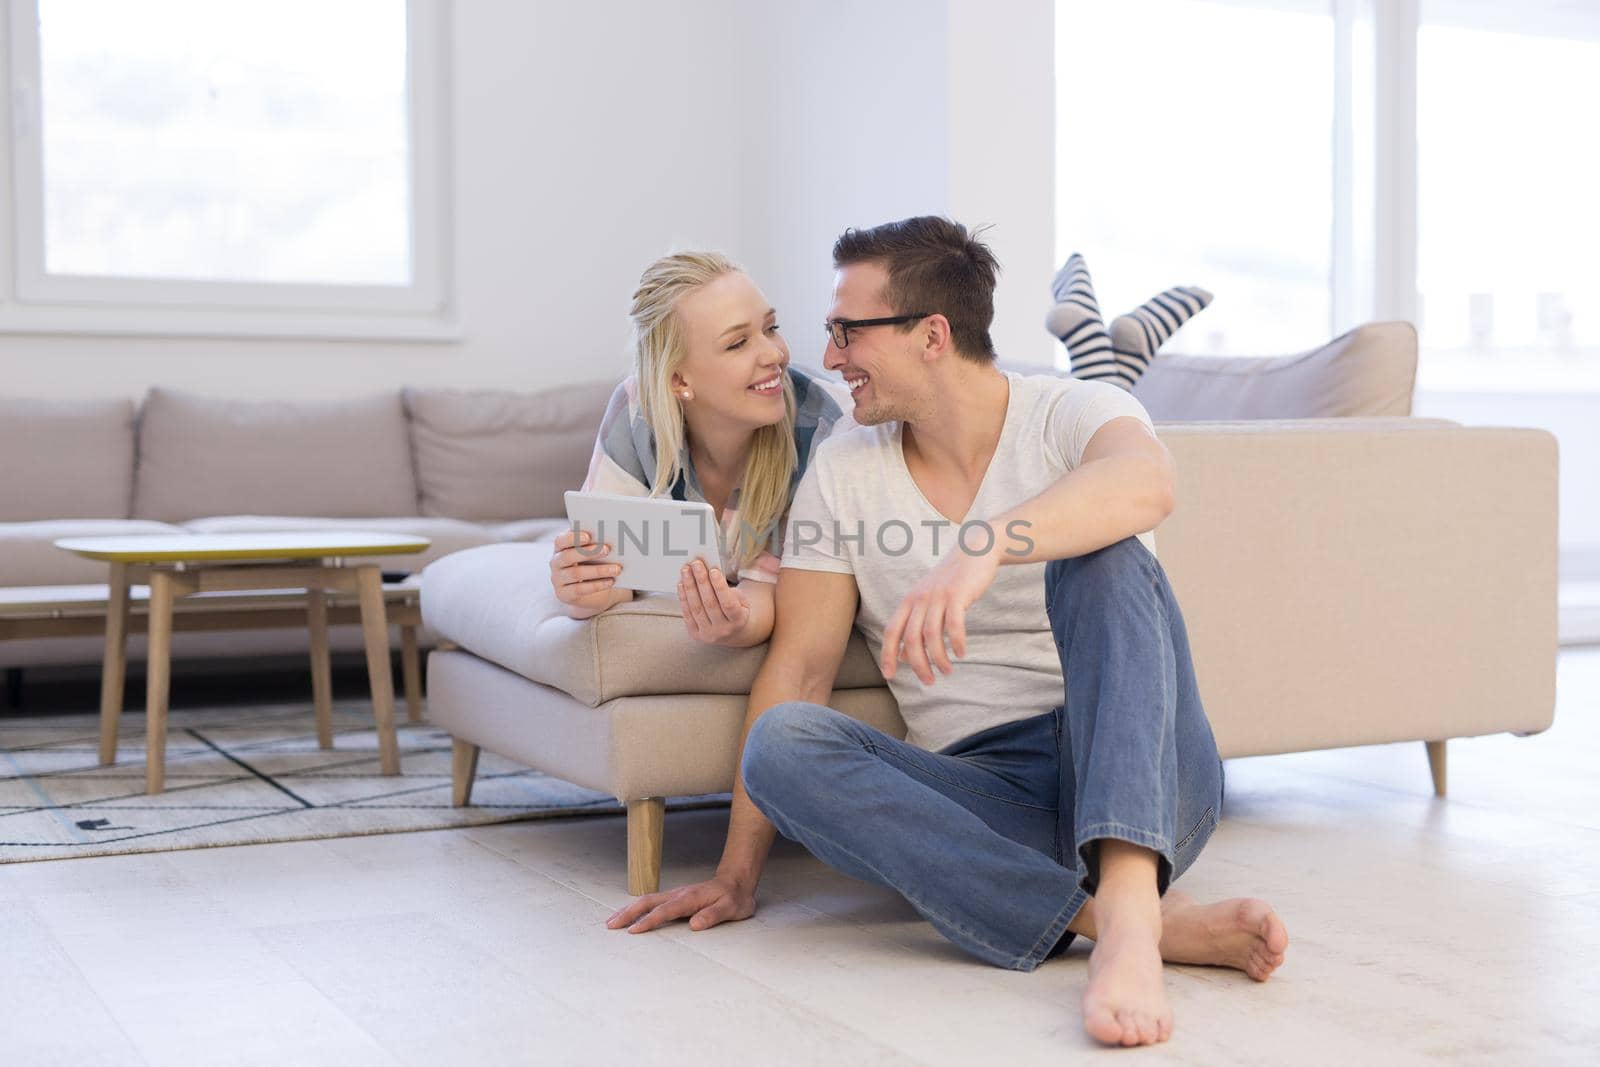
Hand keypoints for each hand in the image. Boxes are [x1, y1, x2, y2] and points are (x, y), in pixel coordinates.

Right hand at [549, 528, 622, 615]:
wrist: (590, 591)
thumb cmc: (592, 564)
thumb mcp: (591, 553)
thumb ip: (595, 544)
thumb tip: (610, 538)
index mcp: (560, 548)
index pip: (561, 540)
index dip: (573, 538)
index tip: (589, 536)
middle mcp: (555, 563)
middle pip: (568, 556)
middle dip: (588, 552)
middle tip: (607, 549)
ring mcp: (558, 580)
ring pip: (576, 573)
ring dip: (598, 570)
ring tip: (617, 569)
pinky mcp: (564, 594)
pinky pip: (580, 589)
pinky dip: (597, 585)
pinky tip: (610, 581)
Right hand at [604, 873, 755, 933]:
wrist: (736, 882)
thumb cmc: (733, 898)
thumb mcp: (730, 908)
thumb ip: (713, 915)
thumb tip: (695, 925)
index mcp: (690, 898)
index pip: (665, 911)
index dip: (649, 921)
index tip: (633, 930)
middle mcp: (678, 895)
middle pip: (648, 902)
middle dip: (628, 914)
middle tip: (611, 926)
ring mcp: (675, 895)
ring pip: (646, 901)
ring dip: (628, 910)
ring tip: (612, 922)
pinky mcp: (674, 898)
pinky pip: (651, 902)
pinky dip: (637, 908)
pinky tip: (629, 915)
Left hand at [677, 559, 750, 643]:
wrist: (733, 632)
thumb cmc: (737, 610)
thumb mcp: (741, 600)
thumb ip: (728, 589)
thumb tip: (709, 572)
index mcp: (738, 621)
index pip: (728, 603)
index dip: (720, 587)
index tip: (713, 570)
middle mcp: (723, 630)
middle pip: (709, 603)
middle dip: (701, 581)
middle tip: (696, 564)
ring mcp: (708, 634)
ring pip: (696, 608)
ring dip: (689, 587)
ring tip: (686, 570)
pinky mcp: (695, 634)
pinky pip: (687, 614)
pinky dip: (683, 597)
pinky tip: (681, 584)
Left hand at [879, 544, 1000, 684]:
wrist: (975, 550)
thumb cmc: (951, 581)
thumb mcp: (927, 600)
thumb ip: (914, 625)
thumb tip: (903, 656)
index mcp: (909, 601)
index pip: (891, 631)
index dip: (887, 655)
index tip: (889, 676)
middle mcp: (920, 598)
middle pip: (911, 639)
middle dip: (918, 665)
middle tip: (929, 681)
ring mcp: (938, 596)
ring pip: (932, 635)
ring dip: (938, 658)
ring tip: (947, 671)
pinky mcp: (958, 594)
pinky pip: (954, 624)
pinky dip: (956, 642)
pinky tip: (961, 654)